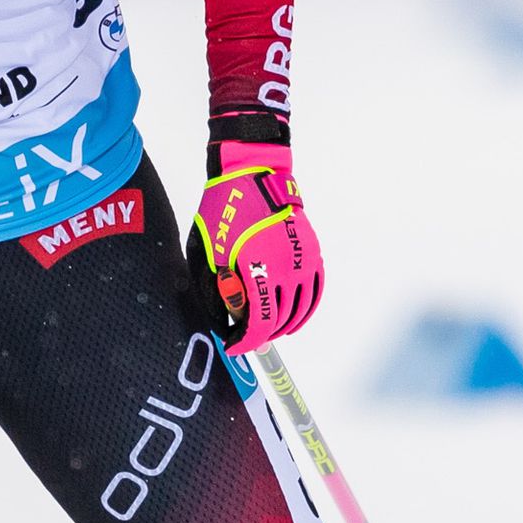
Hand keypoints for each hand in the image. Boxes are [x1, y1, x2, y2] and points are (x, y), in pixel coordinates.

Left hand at [188, 142, 324, 353]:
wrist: (253, 175)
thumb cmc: (223, 211)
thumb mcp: (208, 253)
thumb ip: (217, 290)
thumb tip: (226, 322)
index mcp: (258, 269)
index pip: (259, 323)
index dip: (246, 342)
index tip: (235, 347)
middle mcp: (286, 268)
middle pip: (279, 321)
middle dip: (260, 335)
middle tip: (245, 337)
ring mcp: (303, 261)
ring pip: (299, 311)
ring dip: (282, 326)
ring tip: (266, 329)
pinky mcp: (312, 253)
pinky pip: (314, 293)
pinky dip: (304, 311)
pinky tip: (292, 318)